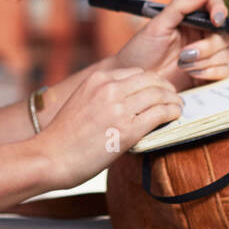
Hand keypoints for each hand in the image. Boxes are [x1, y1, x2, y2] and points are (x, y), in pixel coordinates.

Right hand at [33, 65, 182, 188]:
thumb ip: (104, 96)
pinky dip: (172, 113)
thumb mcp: (82, 102)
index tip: (159, 90)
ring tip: (178, 107)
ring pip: (159, 94)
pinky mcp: (127, 129)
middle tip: (174, 97)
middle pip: (151, 79)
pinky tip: (176, 116)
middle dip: (167, 88)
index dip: (152, 81)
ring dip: (173, 100)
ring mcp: (119, 108)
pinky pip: (160, 113)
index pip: (136, 72)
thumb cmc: (64, 137)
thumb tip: (130, 102)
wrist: (50, 157)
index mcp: (98, 79)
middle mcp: (109, 88)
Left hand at [112, 0, 228, 91]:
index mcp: (191, 20)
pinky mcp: (207, 74)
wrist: (135, 80)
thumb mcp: (158, 25)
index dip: (220, 10)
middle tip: (185, 54)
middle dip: (208, 45)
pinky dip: (210, 72)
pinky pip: (224, 71)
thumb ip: (181, 6)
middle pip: (224, 34)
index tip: (216, 19)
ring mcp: (206, 56)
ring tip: (182, 65)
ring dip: (205, 60)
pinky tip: (191, 73)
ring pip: (226, 53)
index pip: (215, 7)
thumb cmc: (141, 50)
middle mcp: (201, 36)